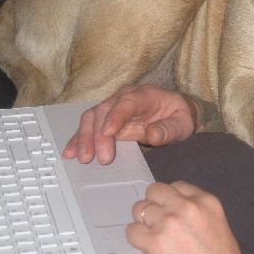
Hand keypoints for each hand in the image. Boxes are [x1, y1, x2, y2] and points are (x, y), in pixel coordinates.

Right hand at [62, 84, 201, 164]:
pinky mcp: (106, 120)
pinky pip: (89, 127)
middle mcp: (125, 98)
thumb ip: (169, 129)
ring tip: (83, 158)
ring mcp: (113, 108)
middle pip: (104, 111)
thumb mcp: (183, 124)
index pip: (127, 102)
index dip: (116, 116)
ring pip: (92, 118)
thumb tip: (152, 134)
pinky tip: (71, 152)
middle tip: (100, 158)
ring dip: (84, 138)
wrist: (176, 114)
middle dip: (98, 135)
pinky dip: (79, 139)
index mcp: (145, 94)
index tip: (108, 133)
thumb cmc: (179, 117)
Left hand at [128, 181, 247, 253]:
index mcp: (206, 201)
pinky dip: (135, 238)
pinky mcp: (154, 242)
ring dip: (143, 221)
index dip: (170, 199)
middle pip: (155, 191)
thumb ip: (198, 212)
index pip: (177, 186)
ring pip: (140, 209)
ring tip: (152, 235)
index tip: (169, 209)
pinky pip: (132, 231)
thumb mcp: (218, 225)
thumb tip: (176, 210)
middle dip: (154, 204)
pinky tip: (145, 246)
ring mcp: (169, 223)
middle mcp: (187, 207)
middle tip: (156, 220)